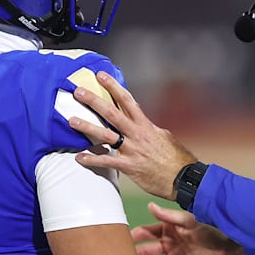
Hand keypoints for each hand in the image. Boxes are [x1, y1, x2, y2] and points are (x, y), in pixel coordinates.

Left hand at [69, 71, 196, 199]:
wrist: (183, 178)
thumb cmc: (176, 158)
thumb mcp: (164, 137)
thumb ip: (150, 129)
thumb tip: (144, 124)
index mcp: (145, 125)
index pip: (127, 100)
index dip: (113, 86)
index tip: (101, 76)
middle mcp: (137, 134)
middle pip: (112, 113)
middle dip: (94, 101)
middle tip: (79, 92)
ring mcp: (132, 149)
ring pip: (105, 134)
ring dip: (87, 127)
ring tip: (71, 120)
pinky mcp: (129, 166)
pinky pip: (107, 161)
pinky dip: (92, 159)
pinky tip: (79, 158)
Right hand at [132, 202, 247, 254]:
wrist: (232, 250)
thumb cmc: (213, 231)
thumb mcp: (190, 221)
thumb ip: (169, 216)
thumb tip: (150, 205)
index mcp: (170, 229)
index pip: (147, 232)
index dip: (135, 235)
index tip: (121, 239)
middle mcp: (169, 243)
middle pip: (147, 249)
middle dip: (135, 254)